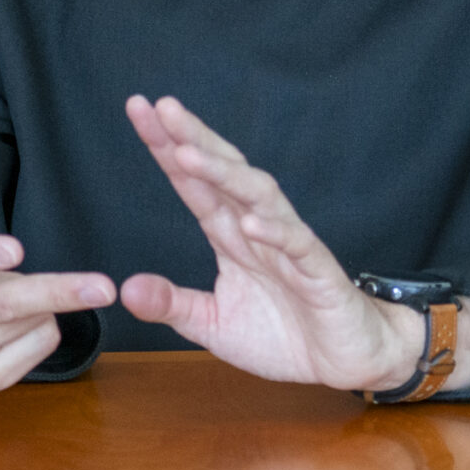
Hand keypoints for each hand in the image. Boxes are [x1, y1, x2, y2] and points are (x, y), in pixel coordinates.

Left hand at [116, 96, 424, 391]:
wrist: (343, 363)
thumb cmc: (283, 335)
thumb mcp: (213, 325)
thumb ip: (173, 304)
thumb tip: (126, 289)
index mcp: (231, 236)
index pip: (195, 183)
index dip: (168, 148)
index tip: (139, 111)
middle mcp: (259, 229)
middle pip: (224, 173)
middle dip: (193, 139)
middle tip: (161, 107)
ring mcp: (290, 247)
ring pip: (258, 197)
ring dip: (224, 174)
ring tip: (189, 154)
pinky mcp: (319, 274)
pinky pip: (298, 246)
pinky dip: (274, 233)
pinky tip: (250, 223)